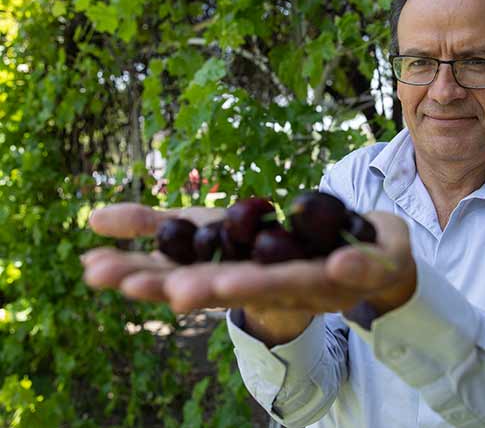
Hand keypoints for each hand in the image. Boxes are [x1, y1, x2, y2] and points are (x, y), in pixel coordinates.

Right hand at [82, 203, 416, 341]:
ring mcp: (322, 280)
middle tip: (167, 290)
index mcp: (235, 270)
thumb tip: (90, 221)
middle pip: (232, 286)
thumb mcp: (213, 228)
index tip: (98, 274)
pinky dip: (351, 268)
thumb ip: (158, 226)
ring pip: (290, 283)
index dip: (145, 276)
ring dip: (260, 285)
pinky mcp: (368, 268)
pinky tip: (340, 262)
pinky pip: (362, 269)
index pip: (184, 276)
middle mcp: (271, 283)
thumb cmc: (276, 244)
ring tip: (228, 283)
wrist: (363, 250)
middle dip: (198, 288)